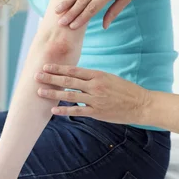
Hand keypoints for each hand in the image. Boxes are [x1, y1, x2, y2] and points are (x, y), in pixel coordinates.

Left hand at [35, 64, 150, 125]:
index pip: (74, 70)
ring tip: (40, 91)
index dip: (58, 68)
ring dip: (53, 93)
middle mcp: (95, 85)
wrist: (140, 104)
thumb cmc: (125, 90)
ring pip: (70, 95)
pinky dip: (65, 110)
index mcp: (98, 75)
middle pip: (68, 80)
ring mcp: (95, 99)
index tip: (46, 66)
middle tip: (37, 75)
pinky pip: (78, 110)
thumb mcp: (110, 78)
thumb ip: (93, 78)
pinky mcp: (97, 112)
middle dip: (51, 78)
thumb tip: (78, 77)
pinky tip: (54, 110)